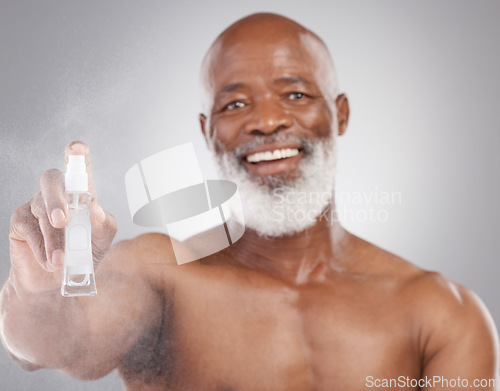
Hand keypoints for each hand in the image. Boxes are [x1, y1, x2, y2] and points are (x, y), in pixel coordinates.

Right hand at [8, 141, 116, 293]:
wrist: (56, 282)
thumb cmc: (82, 254)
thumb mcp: (101, 241)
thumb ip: (104, 224)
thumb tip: (95, 207)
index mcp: (80, 194)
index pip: (78, 169)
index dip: (77, 156)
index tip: (77, 148)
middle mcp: (57, 194)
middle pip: (51, 180)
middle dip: (56, 199)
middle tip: (62, 220)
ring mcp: (36, 205)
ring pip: (42, 211)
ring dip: (53, 238)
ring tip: (61, 259)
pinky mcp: (20, 221)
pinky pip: (31, 230)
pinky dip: (43, 248)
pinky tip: (51, 262)